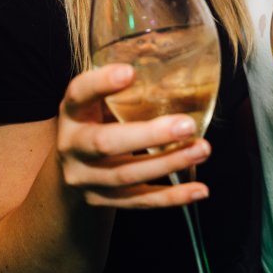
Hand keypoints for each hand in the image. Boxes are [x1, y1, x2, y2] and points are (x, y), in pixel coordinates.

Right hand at [56, 64, 211, 207]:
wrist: (70, 174)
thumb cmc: (94, 125)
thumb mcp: (97, 104)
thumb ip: (124, 91)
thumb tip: (180, 71)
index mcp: (72, 113)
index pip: (78, 94)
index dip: (101, 83)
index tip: (129, 72)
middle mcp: (73, 146)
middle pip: (106, 143)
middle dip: (149, 135)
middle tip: (187, 125)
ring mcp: (86, 179)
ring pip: (128, 175)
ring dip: (169, 163)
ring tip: (202, 149)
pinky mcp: (103, 201)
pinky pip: (140, 201)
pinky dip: (172, 197)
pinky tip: (199, 190)